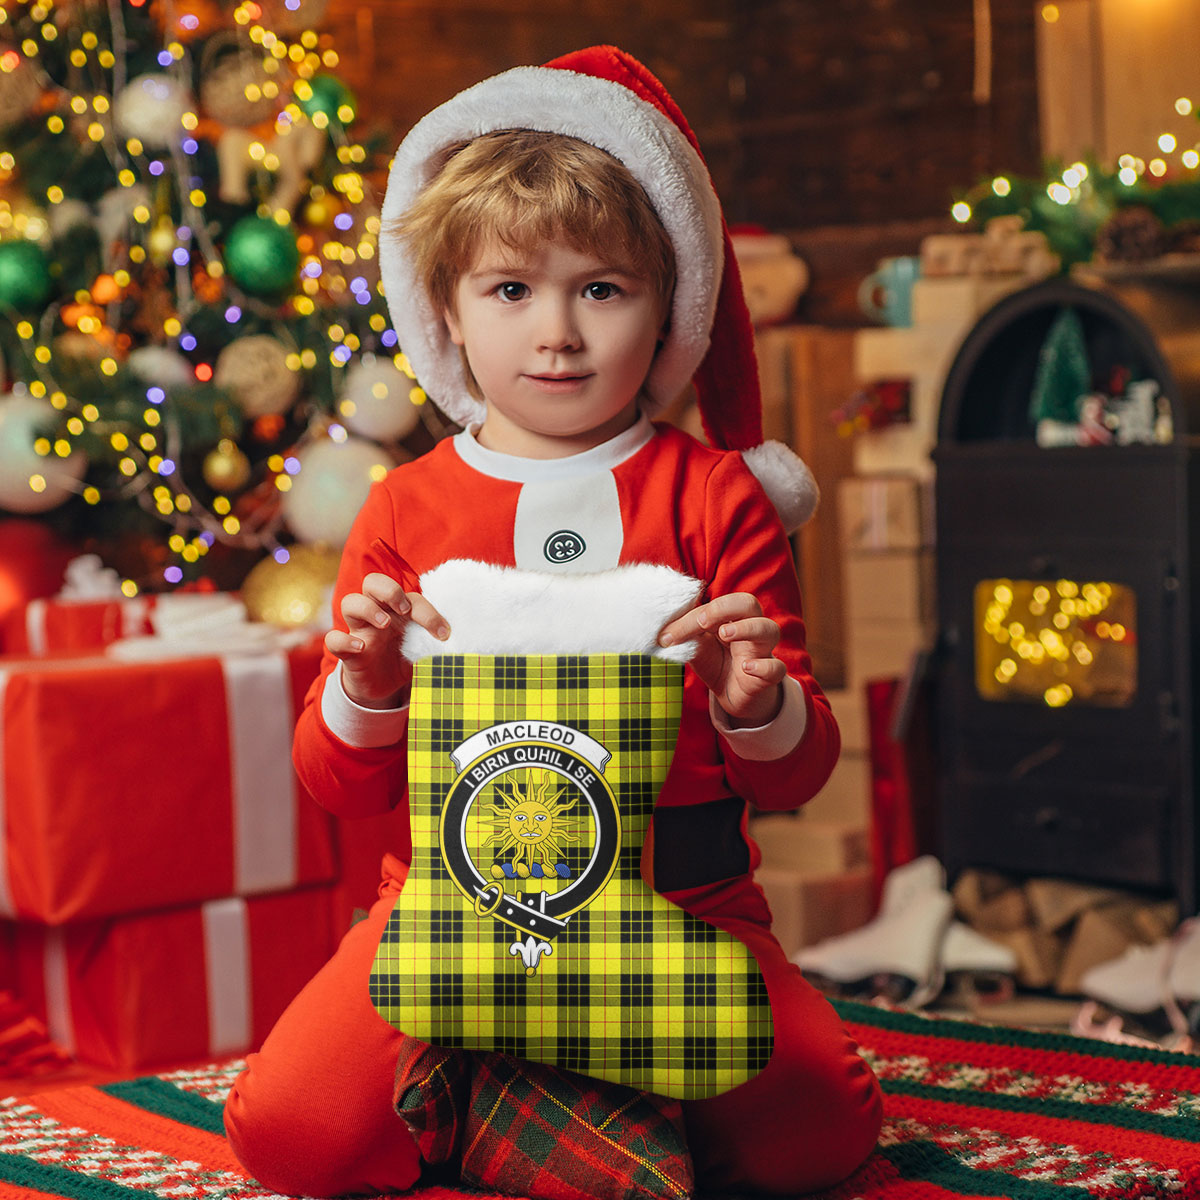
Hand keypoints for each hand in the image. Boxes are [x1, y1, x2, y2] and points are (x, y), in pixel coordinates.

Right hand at [324, 572, 449, 708]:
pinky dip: (343, 640)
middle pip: (373, 582)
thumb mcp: (423, 650)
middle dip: (389, 590)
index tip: (443, 634)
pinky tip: (361, 648)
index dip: (428, 612)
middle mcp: (377, 613)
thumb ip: (436, 643)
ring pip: (350, 602)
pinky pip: (333, 639)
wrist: (384, 689)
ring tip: (384, 624)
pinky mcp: (346, 652)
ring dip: (368, 608)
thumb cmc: (405, 659)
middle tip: (404, 609)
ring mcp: (359, 630)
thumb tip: (462, 644)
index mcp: (398, 610)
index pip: (410, 596)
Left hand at [658, 592, 785, 726]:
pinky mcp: (769, 676)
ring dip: (747, 628)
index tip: (668, 636)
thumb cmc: (717, 663)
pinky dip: (764, 666)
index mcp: (731, 617)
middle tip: (702, 622)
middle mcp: (750, 628)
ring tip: (725, 634)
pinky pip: (776, 667)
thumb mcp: (697, 648)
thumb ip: (685, 636)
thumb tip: (661, 631)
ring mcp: (762, 651)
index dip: (692, 617)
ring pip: (769, 629)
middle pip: (749, 603)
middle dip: (724, 608)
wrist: (734, 696)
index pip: (716, 605)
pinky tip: (746, 667)